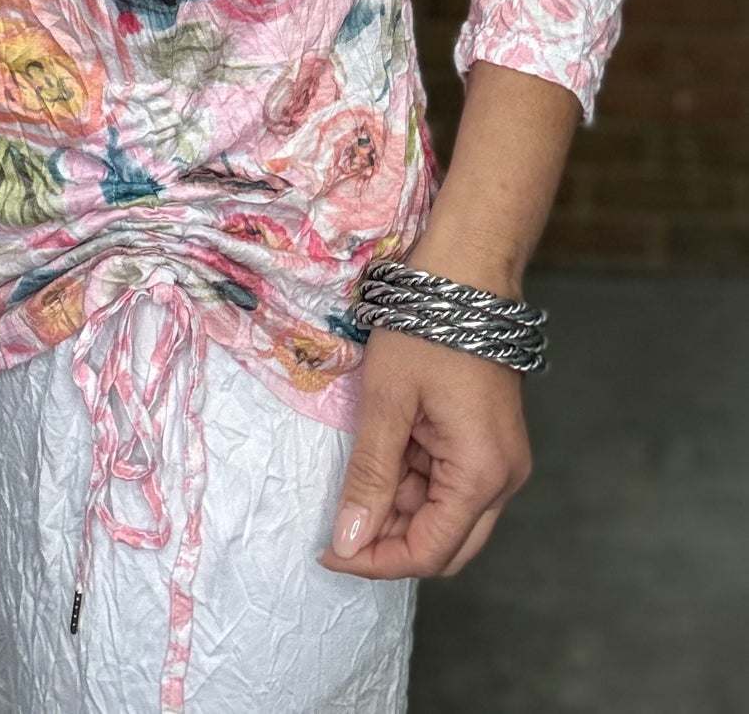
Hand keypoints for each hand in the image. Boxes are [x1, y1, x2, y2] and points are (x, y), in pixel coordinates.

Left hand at [317, 322, 532, 579]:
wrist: (467, 271)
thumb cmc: (424, 330)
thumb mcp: (387, 403)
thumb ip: (370, 477)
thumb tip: (349, 542)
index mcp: (482, 474)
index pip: (428, 552)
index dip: (375, 560)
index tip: (328, 549)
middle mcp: (503, 479)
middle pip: (444, 545)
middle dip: (389, 539)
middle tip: (341, 517)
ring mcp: (501, 461)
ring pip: (446, 516)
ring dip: (400, 504)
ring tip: (366, 458)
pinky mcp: (490, 444)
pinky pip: (452, 484)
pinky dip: (415, 479)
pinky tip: (390, 445)